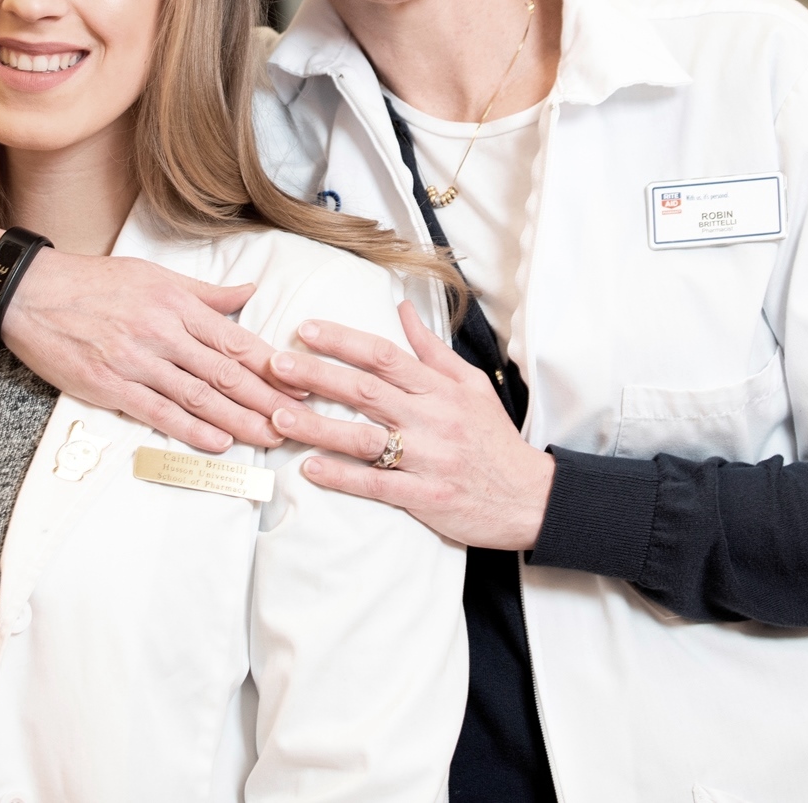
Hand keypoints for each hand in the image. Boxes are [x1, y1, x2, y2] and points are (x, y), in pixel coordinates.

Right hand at [0, 222, 290, 451]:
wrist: (31, 293)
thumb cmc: (94, 282)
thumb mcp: (153, 275)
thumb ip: (204, 293)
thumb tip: (248, 293)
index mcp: (175, 303)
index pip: (234, 339)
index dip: (271, 365)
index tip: (301, 382)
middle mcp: (161, 332)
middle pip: (224, 371)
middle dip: (266, 399)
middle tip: (298, 421)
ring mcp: (136, 360)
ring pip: (197, 395)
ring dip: (238, 420)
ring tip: (269, 437)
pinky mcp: (110, 385)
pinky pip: (157, 411)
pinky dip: (190, 429)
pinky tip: (217, 443)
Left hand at [268, 303, 554, 550]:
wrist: (531, 497)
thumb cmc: (495, 438)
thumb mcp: (473, 385)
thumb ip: (432, 350)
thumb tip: (402, 308)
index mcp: (442, 389)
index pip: (386, 356)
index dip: (344, 341)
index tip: (307, 329)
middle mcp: (433, 420)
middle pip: (367, 391)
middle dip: (318, 375)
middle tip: (275, 364)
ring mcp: (429, 460)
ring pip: (366, 439)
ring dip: (319, 427)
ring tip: (279, 416)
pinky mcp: (426, 497)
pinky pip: (378, 485)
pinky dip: (343, 477)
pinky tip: (310, 468)